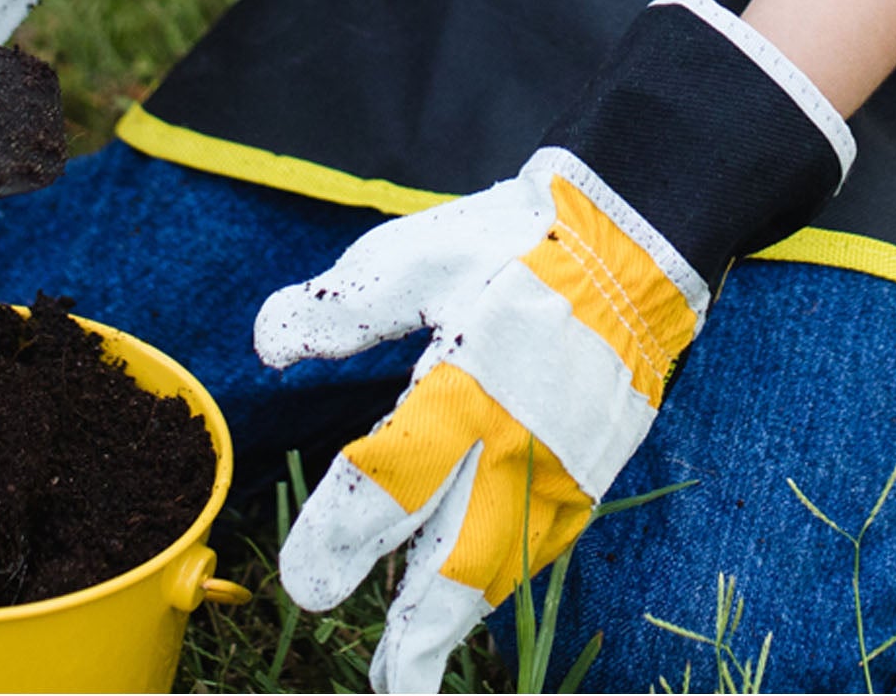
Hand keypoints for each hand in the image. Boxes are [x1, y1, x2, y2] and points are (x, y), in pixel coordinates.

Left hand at [258, 0, 852, 694]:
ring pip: (505, 567)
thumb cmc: (510, 243)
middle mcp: (518, 444)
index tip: (303, 582)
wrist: (630, 243)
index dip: (340, 541)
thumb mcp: (412, 257)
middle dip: (414, 630)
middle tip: (381, 680)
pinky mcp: (593, 473)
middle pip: (458, 561)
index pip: (389, 485)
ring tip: (414, 663)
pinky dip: (502, 583)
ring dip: (458, 621)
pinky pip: (542, 547)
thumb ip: (340, 312)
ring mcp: (564, 467)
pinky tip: (471, 599)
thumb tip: (265, 347)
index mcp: (465, 389)